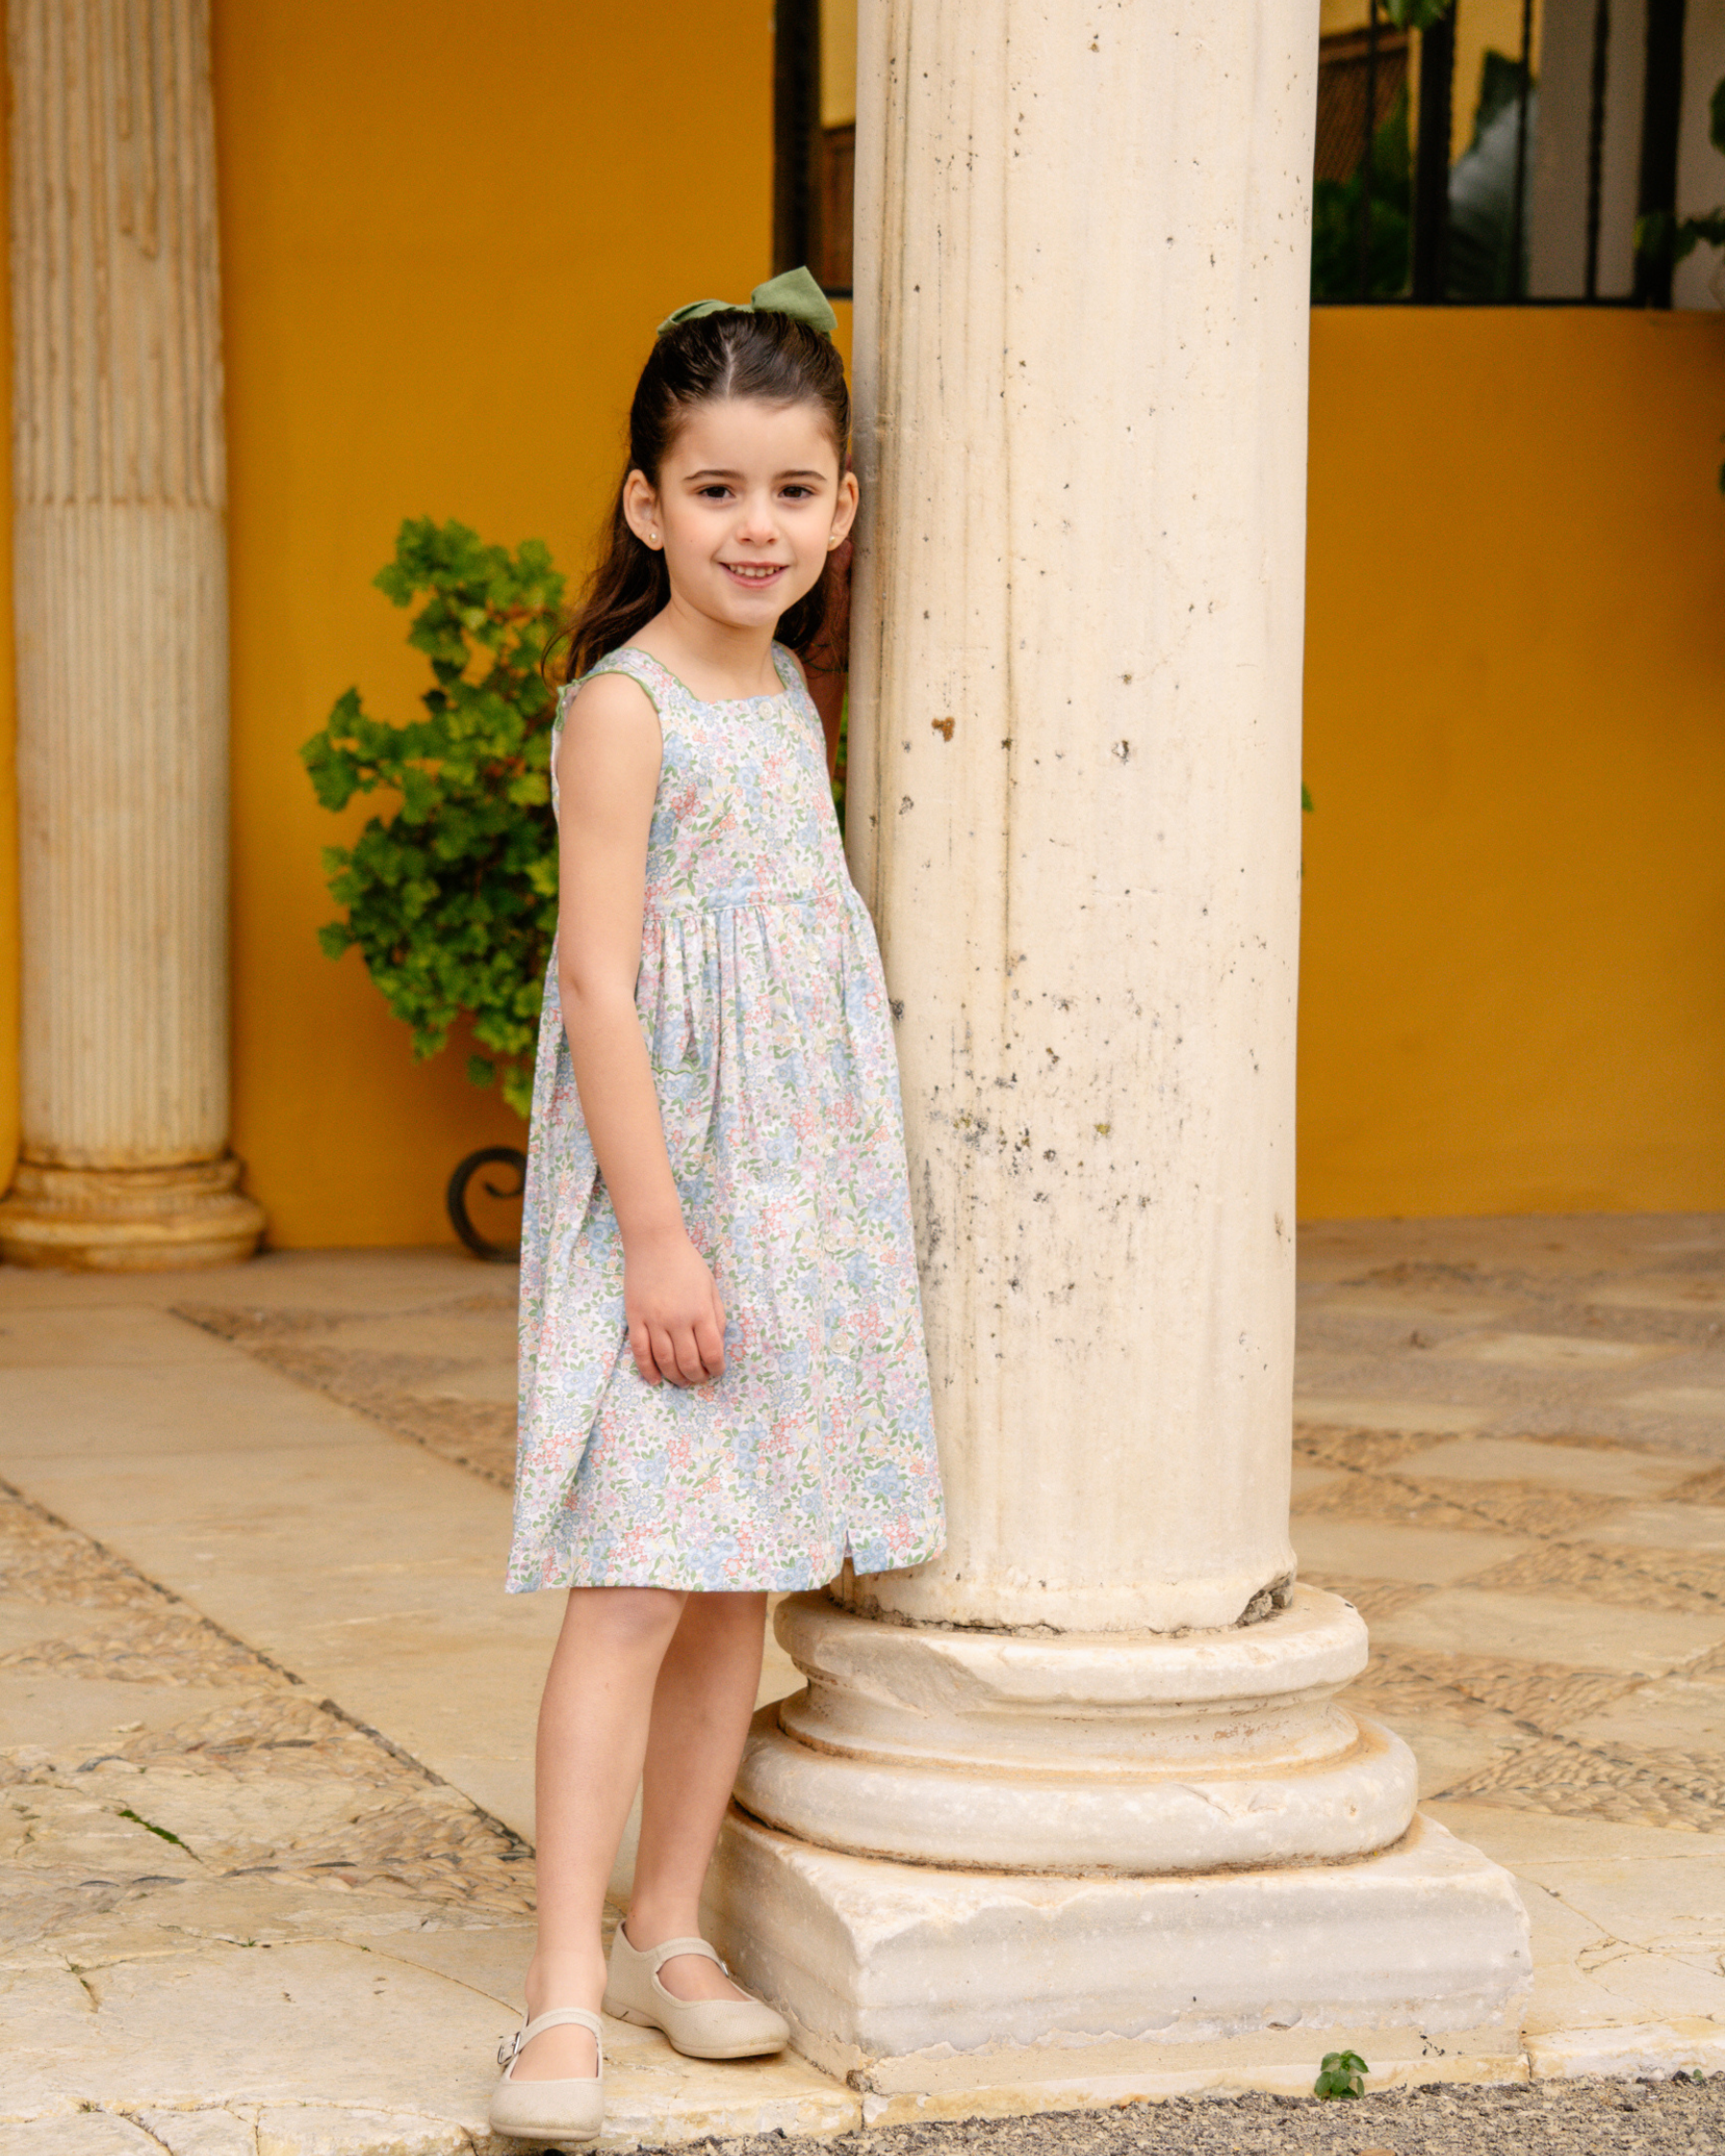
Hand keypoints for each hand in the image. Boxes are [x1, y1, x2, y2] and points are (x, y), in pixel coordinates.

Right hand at [624, 1227, 726, 1386]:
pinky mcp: (635, 1318)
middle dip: (696, 1376)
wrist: (655, 1242)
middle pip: (688, 1361)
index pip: (712, 1352)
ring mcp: (654, 1320)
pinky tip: (655, 1379)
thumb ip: (717, 1316)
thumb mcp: (711, 1286)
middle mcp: (678, 1319)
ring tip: (681, 1381)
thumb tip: (717, 1345)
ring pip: (665, 1361)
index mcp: (701, 1311)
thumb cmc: (687, 1263)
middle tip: (698, 1379)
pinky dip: (647, 1370)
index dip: (716, 1368)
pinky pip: (640, 1351)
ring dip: (675, 1377)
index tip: (716, 1371)